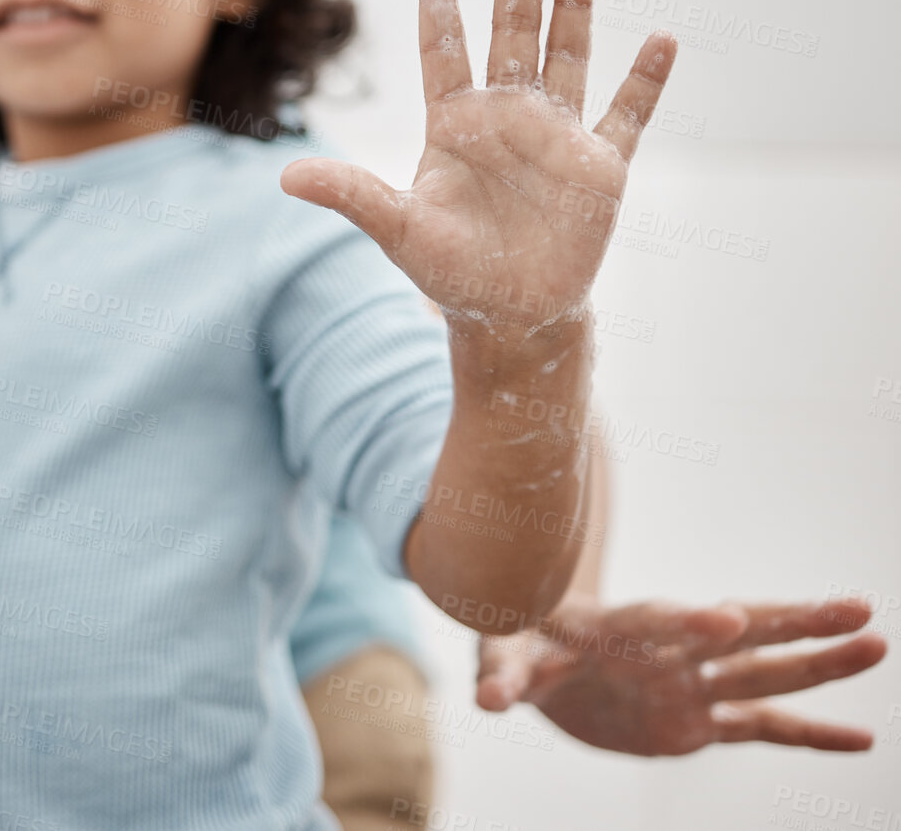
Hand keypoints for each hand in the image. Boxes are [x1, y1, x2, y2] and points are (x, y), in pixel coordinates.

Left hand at [282, 0, 674, 330]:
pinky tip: (662, 41)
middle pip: (511, 32)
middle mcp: (507, 117)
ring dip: (574, 7)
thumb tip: (284, 176)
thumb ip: (350, 194)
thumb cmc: (447, 268)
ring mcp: (556, 137)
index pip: (443, 47)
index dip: (440, 0)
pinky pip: (626, 116)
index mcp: (455, 123)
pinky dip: (645, 82)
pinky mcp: (600, 169)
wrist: (507, 313)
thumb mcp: (395, 228)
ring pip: (567, 55)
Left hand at [475, 594, 887, 754]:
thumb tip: (487, 699)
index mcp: (618, 628)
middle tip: (853, 607)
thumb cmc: (516, 643)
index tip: (727, 618)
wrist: (537, 653)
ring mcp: (690, 685)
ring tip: (878, 642)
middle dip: (790, 622)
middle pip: (737, 634)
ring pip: (763, 674)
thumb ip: (502, 675)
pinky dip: (807, 736)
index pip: (658, 622)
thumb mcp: (501, 656)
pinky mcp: (698, 722)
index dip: (688, 622)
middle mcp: (668, 652)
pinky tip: (862, 740)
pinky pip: (760, 729)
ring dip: (818, 663)